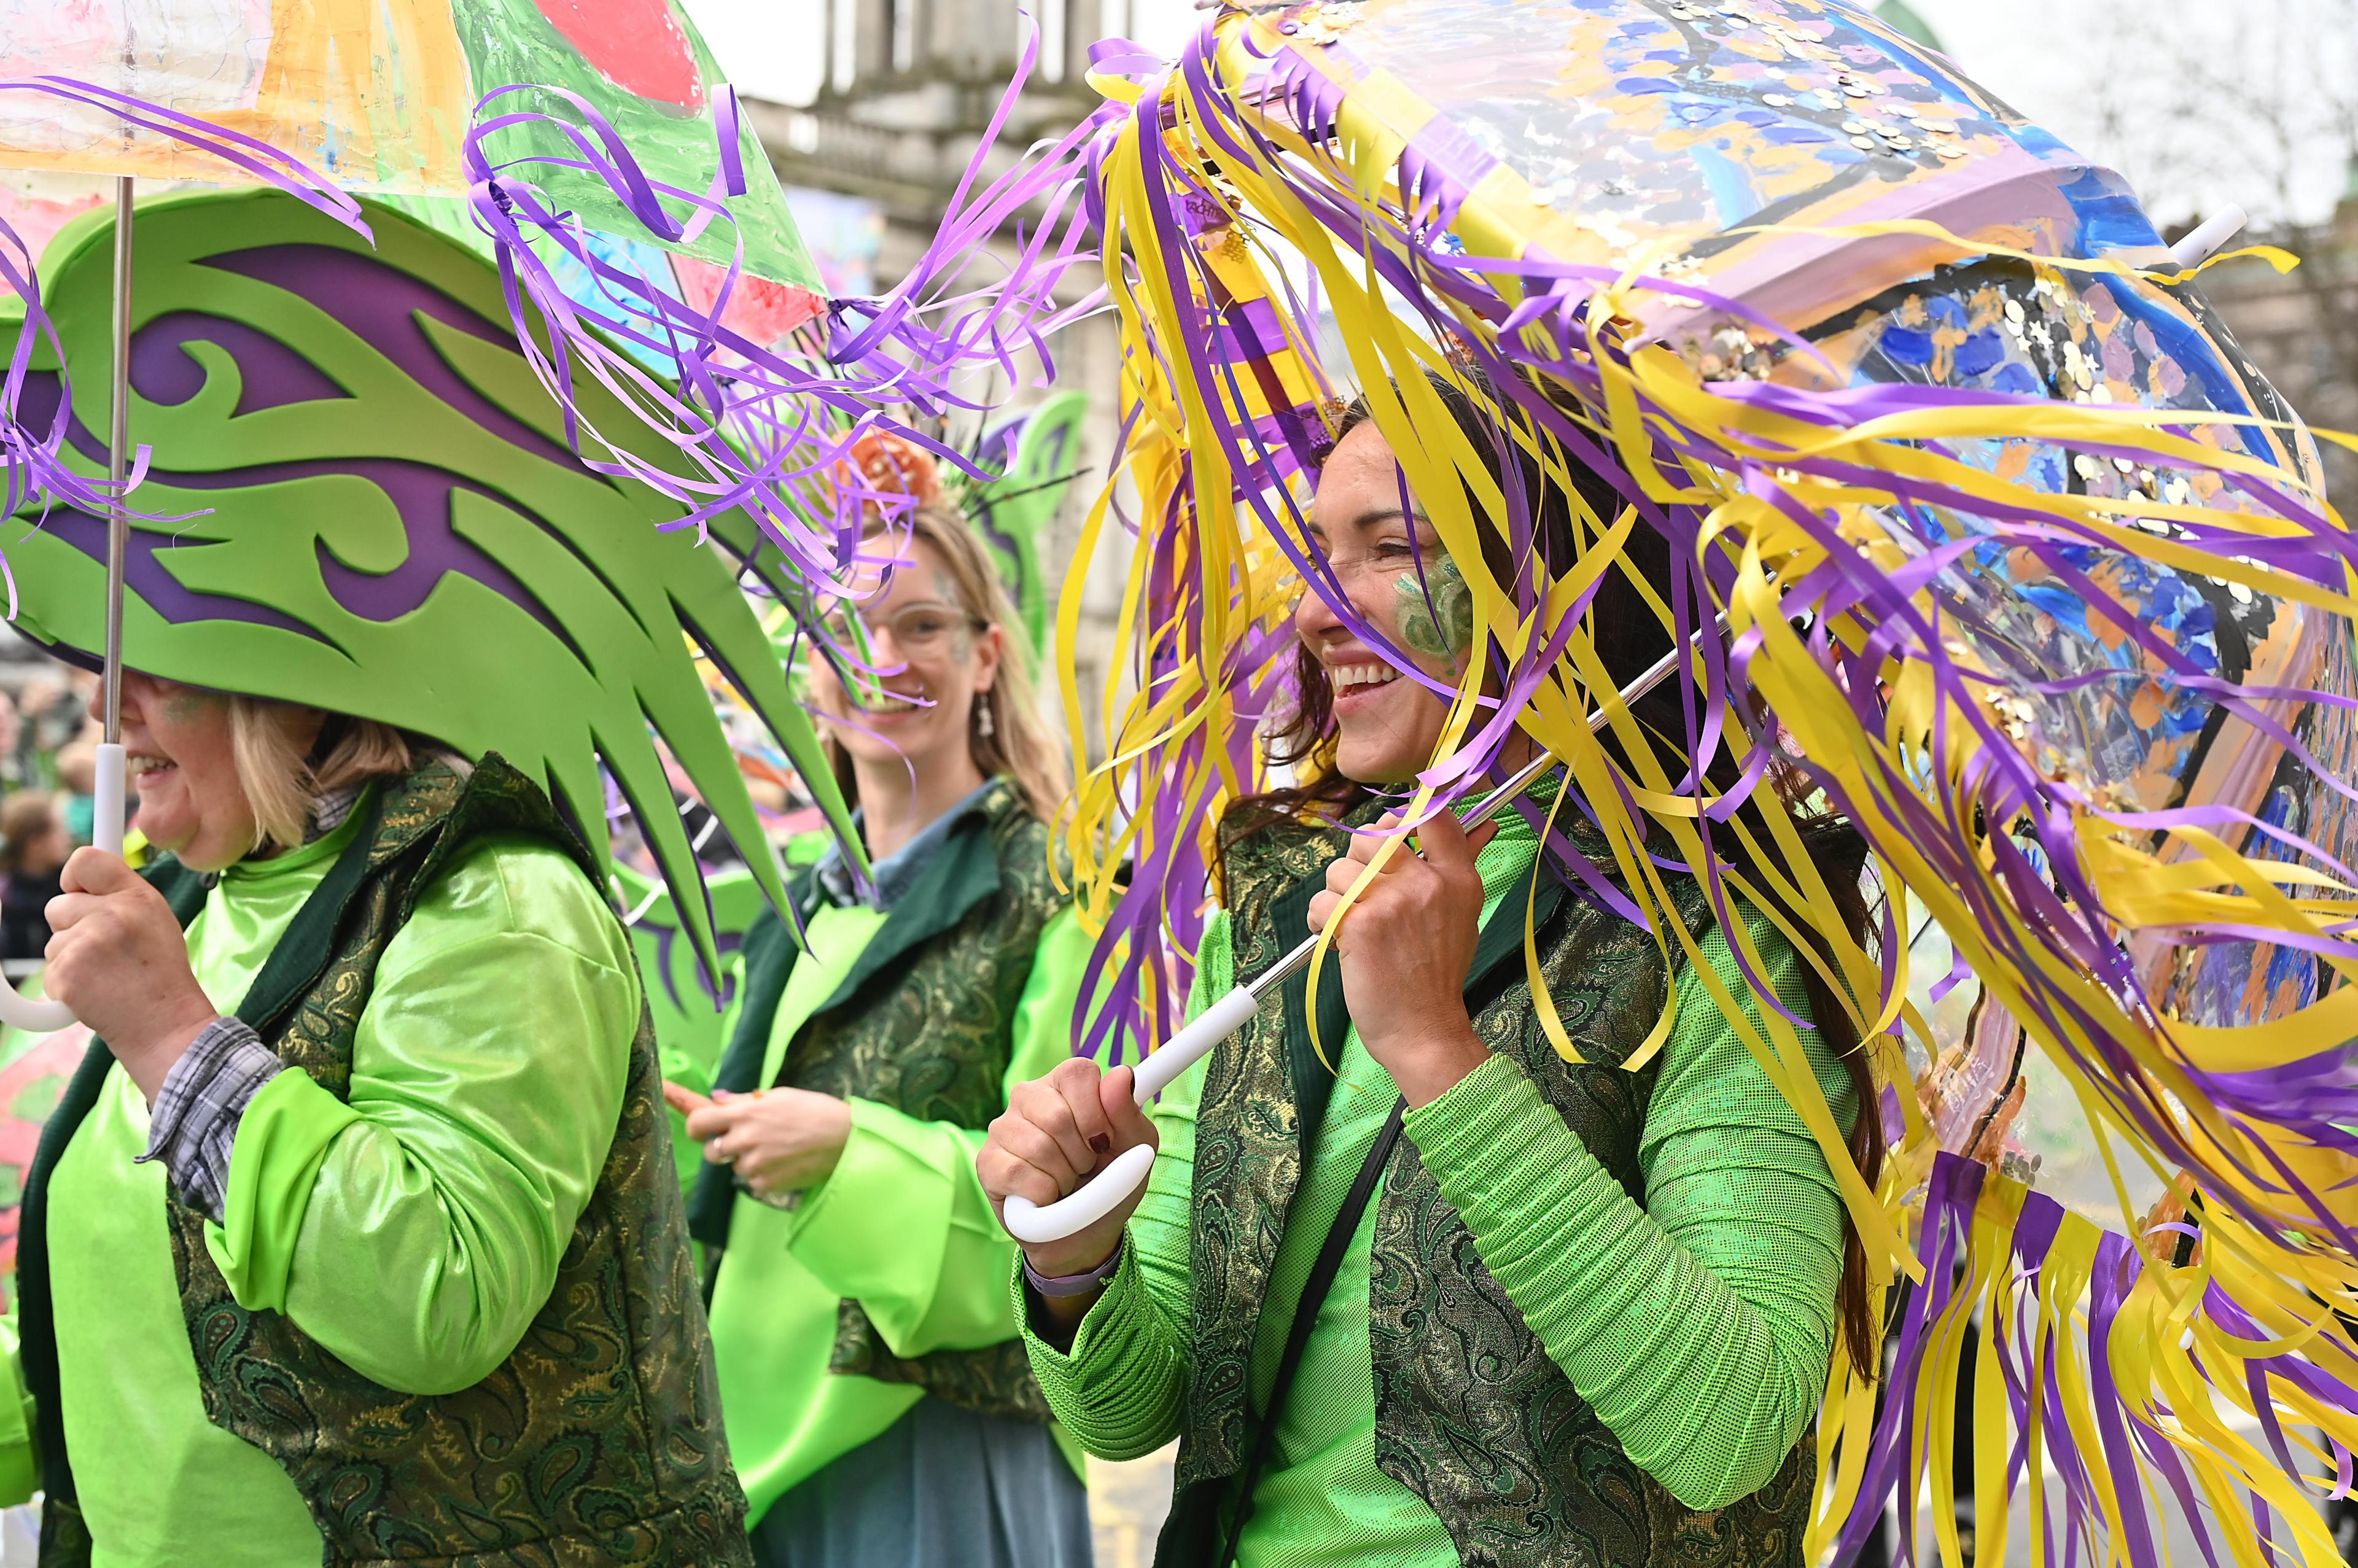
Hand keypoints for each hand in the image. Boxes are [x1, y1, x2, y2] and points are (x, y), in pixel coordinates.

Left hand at [45, 847, 218, 1101]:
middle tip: (104, 954)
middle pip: (57, 906)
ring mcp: (88, 942)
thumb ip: (122, 898)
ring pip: (53, 943)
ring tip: (105, 977)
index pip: (85, 860)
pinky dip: (66, 986)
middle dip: (70, 929)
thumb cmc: (161, 977)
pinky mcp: (67, 973)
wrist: (166, 1026)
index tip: (80, 895)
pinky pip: (49, 972)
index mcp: (138, 897)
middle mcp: (114, 913)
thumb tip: (79, 884)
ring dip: (70, 961)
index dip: (74, 879)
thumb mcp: (156, 922)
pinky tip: (95, 993)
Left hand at [663, 1081, 852, 1200]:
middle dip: (722, 1147)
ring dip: (746, 1161)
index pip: (697, 1123)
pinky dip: (763, 1175)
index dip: (696, 1127)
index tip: (702, 1129)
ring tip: (775, 1150)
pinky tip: (784, 1163)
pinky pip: (752, 1183)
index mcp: (744, 1114)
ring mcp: (754, 1165)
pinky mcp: (766, 1185)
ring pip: (734, 1168)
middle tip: (746, 1140)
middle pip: (710, 1152)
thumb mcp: (778, 1096)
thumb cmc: (813, 1110)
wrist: (844, 1139)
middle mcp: (744, 1140)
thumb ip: (742, 1101)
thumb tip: (715, 1099)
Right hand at [979, 1057, 1156, 1289]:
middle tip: (1084, 1167)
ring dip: (1063, 1177)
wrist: (1086, 1235)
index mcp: (1065, 1084)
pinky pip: (1016, 1173)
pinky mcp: (987, 1162)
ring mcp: (1002, 1128)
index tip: (1105, 1140)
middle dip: (1082, 1154)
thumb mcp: (1135, 1149)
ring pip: (1037, 1147)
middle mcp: (1028, 1097)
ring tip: (1065, 1181)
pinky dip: (1041, 1193)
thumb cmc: (1110, 1183)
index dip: (1097, 1113)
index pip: (1077, 1073)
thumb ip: (1129, 1112)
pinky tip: (1044, 1195)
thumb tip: (1121, 1075)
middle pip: (1056, 1115)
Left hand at [1305, 809, 1497, 1108]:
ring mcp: (1392, 901)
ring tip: (1353, 926)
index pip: (1432, 815)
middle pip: (1373, 836)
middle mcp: (1427, 883)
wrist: (1424, 1030)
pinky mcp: (1359, 924)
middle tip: (1363, 894)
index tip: (1391, 838)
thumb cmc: (1437, 976)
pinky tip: (1337, 941)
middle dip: (1357, 862)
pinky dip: (1319, 922)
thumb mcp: (1464, 916)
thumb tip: (1482, 825)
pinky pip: (1321, 902)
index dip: (1402, 818)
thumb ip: (1458, 868)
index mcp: (1458, 878)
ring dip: (1336, 898)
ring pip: (1339, 870)